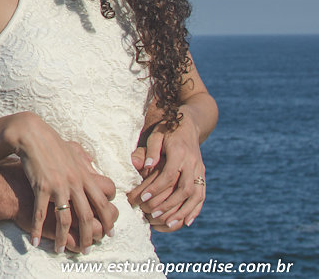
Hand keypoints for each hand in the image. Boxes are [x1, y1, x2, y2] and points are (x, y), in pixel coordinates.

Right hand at [4, 112, 115, 253]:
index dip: (108, 220)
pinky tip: (35, 240)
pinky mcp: (42, 186)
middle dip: (88, 236)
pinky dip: (38, 228)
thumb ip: (85, 159)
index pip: (103, 202)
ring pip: (66, 219)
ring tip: (61, 250)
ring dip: (64, 238)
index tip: (109, 233)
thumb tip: (94, 165)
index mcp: (85, 175)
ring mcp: (59, 186)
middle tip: (87, 249)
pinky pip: (41, 213)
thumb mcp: (73, 149)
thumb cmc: (51, 142)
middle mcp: (75, 183)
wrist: (31, 134)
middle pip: (87, 216)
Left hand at [127, 109, 205, 229]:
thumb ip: (150, 150)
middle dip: (168, 204)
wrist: (190, 124)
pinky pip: (202, 196)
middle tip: (151, 214)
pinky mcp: (203, 176)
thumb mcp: (156, 134)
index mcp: (180, 152)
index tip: (142, 198)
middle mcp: (193, 163)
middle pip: (184, 189)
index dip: (156, 188)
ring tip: (168, 223)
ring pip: (196, 196)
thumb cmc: (167, 129)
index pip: (169, 175)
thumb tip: (145, 165)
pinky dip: (195, 210)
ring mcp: (200, 171)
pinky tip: (186, 221)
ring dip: (182, 212)